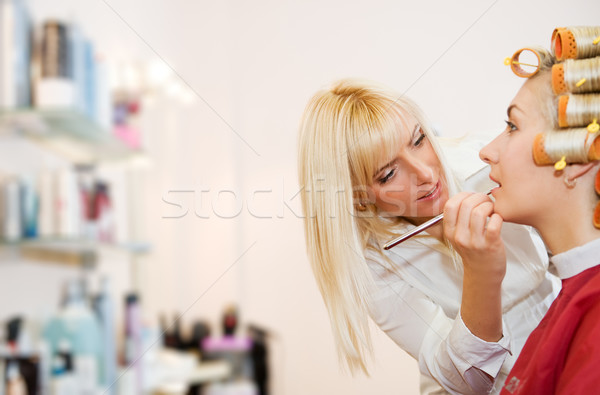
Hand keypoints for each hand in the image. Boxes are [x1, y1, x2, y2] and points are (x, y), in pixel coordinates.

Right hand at [444, 192, 506, 341]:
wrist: (483, 273)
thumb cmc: (473, 252)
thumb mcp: (457, 237)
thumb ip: (458, 219)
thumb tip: (467, 197)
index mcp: (450, 232)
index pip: (450, 206)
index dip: (462, 196)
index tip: (471, 196)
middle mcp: (460, 237)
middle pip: (466, 205)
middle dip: (479, 197)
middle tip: (486, 201)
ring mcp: (475, 242)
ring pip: (479, 212)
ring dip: (489, 206)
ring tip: (492, 209)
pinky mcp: (490, 245)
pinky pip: (494, 223)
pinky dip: (498, 216)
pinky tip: (498, 219)